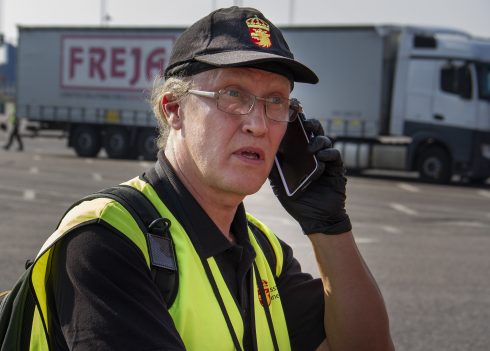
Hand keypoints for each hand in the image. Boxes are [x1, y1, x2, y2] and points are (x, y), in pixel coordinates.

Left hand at [269, 118, 351, 234]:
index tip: (290, 112)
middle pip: (313, 130)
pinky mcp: (336, 168)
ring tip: (311, 147)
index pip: (298, 132)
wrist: (314, 218)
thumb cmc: (296, 200)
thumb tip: (262, 152)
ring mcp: (325, 160)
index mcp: (299, 153)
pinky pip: (334, 154)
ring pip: (324, 139)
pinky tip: (321, 157)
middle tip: (304, 123)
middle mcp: (313, 153)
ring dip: (318, 140)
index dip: (296, 122)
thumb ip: (274, 167)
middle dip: (309, 123)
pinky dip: (328, 153)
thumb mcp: (280, 183)